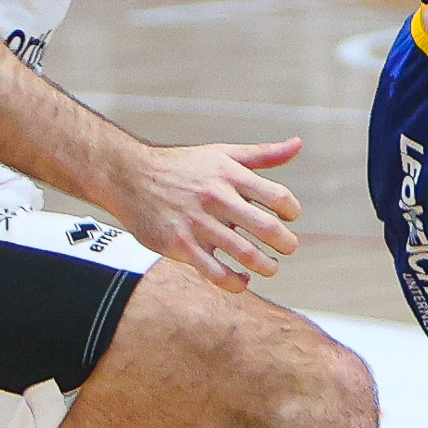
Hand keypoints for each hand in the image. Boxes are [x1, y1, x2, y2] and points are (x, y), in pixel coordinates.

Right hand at [111, 138, 304, 290]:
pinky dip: (236, 282)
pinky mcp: (181, 245)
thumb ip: (262, 154)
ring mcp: (198, 223)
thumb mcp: (222, 154)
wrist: (130, 177)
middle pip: (267, 228)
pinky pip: (216, 273)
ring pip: (245, 254)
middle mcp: (216, 198)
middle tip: (287, 248)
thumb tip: (297, 144)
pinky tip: (242, 280)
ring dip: (266, 266)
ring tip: (270, 267)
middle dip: (286, 244)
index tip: (288, 217)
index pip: (278, 197)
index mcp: (230, 175)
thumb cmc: (182, 166)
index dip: (291, 210)